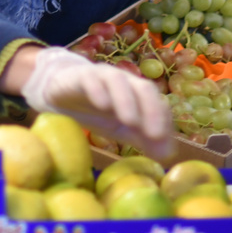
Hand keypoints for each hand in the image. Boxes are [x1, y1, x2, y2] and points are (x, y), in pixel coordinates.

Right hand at [21, 46, 173, 160]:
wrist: (63, 91)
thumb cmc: (97, 110)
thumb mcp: (122, 129)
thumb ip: (144, 140)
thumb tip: (169, 156)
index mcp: (138, 94)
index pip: (158, 103)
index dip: (163, 122)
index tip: (164, 145)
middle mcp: (124, 82)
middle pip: (143, 88)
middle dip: (151, 110)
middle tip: (154, 134)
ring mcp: (102, 76)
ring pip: (118, 81)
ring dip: (126, 100)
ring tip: (129, 121)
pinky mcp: (80, 76)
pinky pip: (90, 78)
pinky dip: (98, 89)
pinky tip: (101, 104)